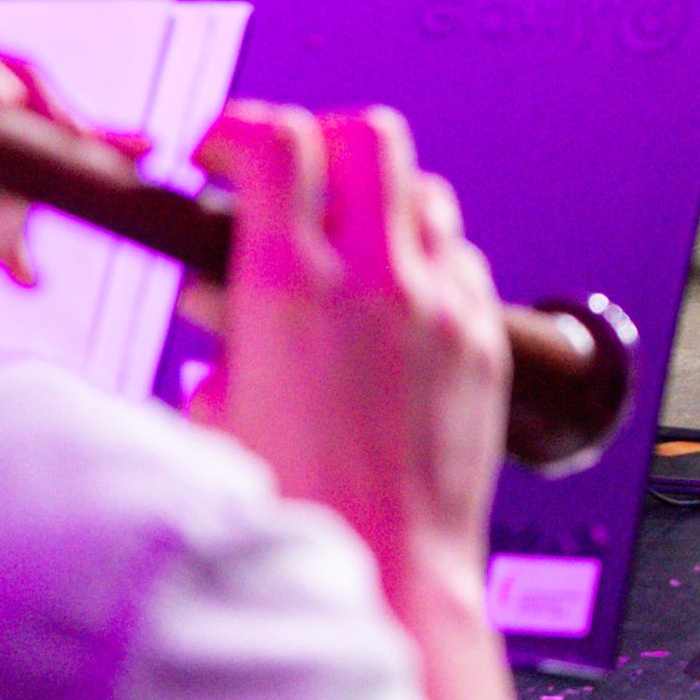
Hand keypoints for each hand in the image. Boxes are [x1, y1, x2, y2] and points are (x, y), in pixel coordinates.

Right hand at [191, 104, 510, 595]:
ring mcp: (443, 307)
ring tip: (342, 246)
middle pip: (368, 136)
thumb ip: (221, 334)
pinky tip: (393, 304)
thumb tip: (215, 291)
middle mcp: (376, 284)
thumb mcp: (218, 411)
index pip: (278, 142)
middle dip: (322, 139)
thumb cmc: (294, 511)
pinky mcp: (485, 340)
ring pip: (424, 193)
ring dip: (379, 201)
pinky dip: (423, 261)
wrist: (390, 573)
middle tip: (291, 176)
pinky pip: (461, 260)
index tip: (222, 148)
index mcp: (290, 292)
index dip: (240, 127)